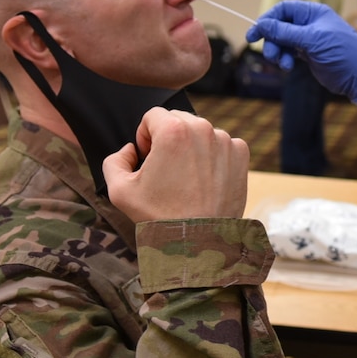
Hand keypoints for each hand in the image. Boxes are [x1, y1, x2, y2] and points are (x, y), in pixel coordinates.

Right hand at [102, 107, 249, 222]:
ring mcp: (226, 141)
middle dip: (168, 138)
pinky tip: (205, 180)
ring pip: (201, 132)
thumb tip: (130, 149)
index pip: (153, 115)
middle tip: (166, 169)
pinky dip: (213, 157)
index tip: (148, 158)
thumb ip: (115, 160)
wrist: (198, 242)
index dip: (145, 136)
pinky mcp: (241, 155)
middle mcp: (203, 129)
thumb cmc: (159, 217)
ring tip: (186, 177)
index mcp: (173, 131)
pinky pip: (222, 145)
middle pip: (178, 119)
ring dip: (191, 147)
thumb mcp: (120, 190)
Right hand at [245, 0, 356, 111]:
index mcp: (313, 13)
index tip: (253, 34)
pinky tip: (288, 66)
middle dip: (272, 40)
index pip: (283, 9)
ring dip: (278, 52)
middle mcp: (310, 23)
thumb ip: (285, 32)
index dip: (267, 20)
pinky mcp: (309, 54)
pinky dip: (285, 59)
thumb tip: (261, 23)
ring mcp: (309, 40)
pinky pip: (289, 52)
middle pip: (279, 26)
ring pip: (282, 41)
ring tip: (283, 63)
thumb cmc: (342, 53)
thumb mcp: (312, 40)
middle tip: (272, 55)